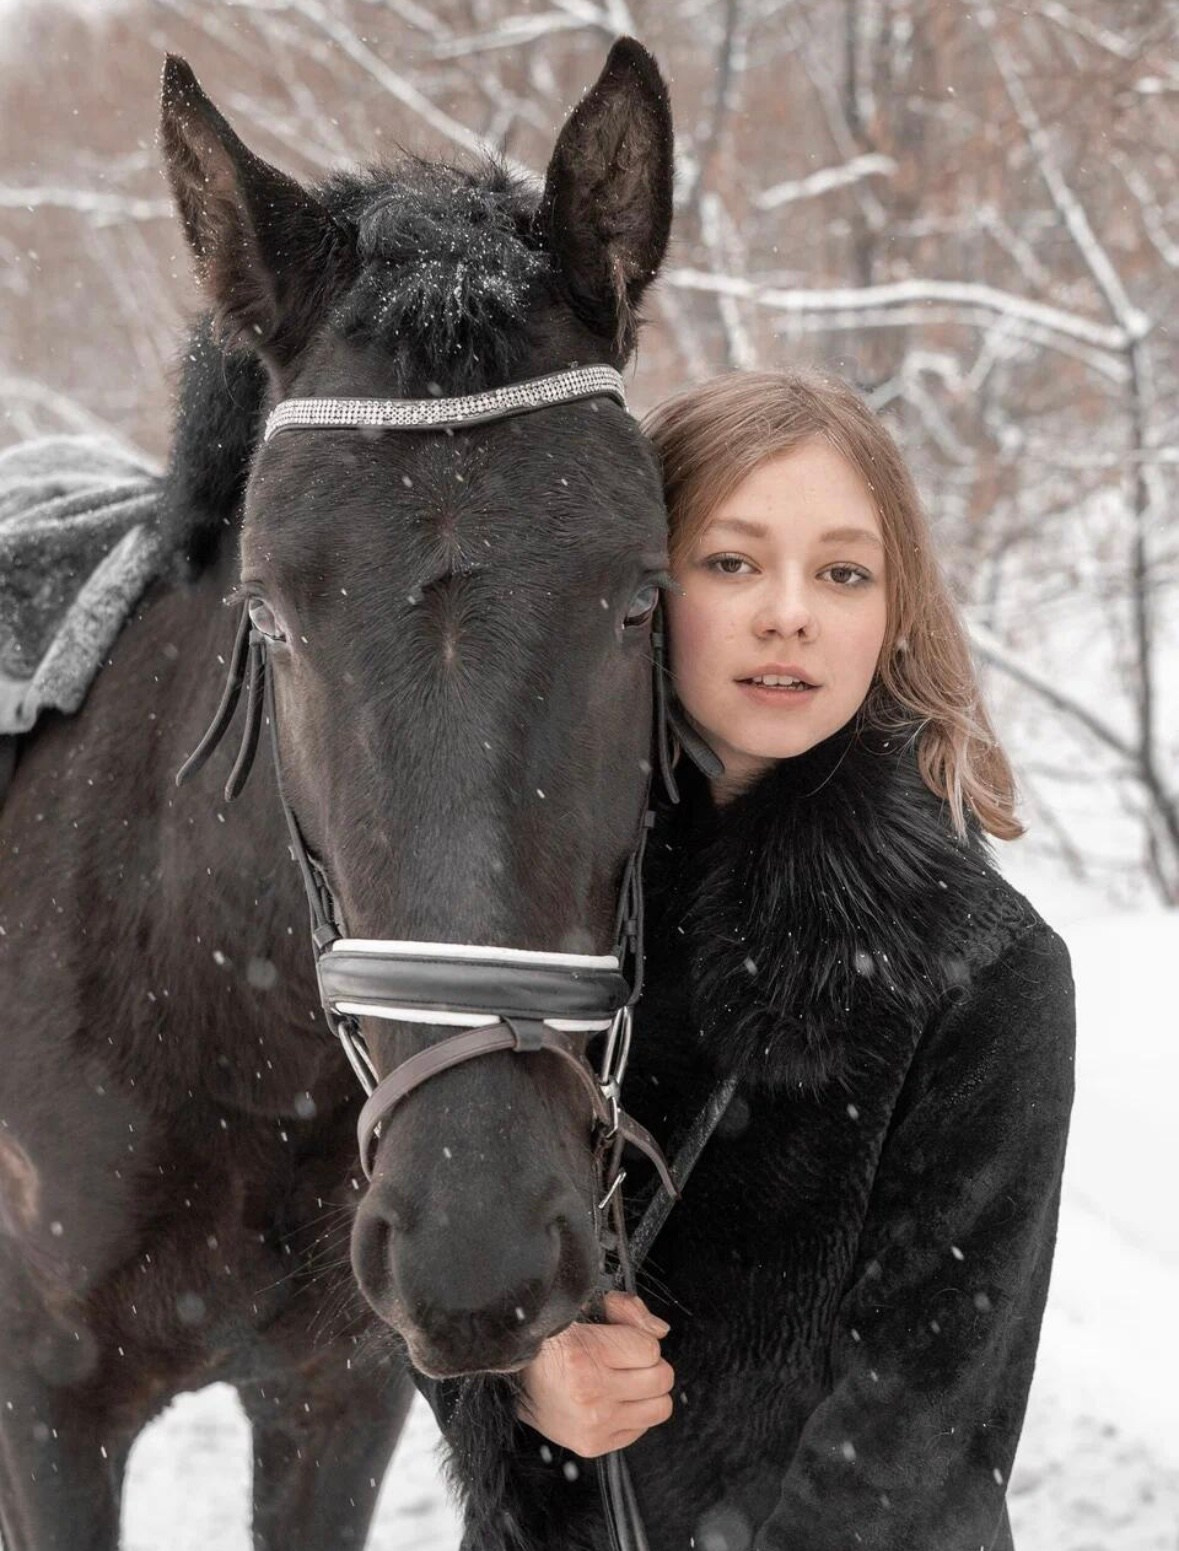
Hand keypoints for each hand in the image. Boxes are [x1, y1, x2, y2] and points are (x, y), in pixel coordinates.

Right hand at [516, 1292, 674, 1458]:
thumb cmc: (548, 1344)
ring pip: (659, 1408)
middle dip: (650, 1365)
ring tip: (626, 1382)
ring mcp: (593, 1424)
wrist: (514, 1382)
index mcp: (585, 1354)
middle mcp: (590, 1393)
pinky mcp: (592, 1445)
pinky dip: (634, 1415)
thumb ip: (625, 1310)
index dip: (641, 1337)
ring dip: (648, 1392)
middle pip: (661, 1379)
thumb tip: (660, 1330)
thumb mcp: (581, 1311)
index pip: (650, 1348)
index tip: (624, 1338)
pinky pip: (641, 1430)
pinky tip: (614, 1401)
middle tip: (629, 1360)